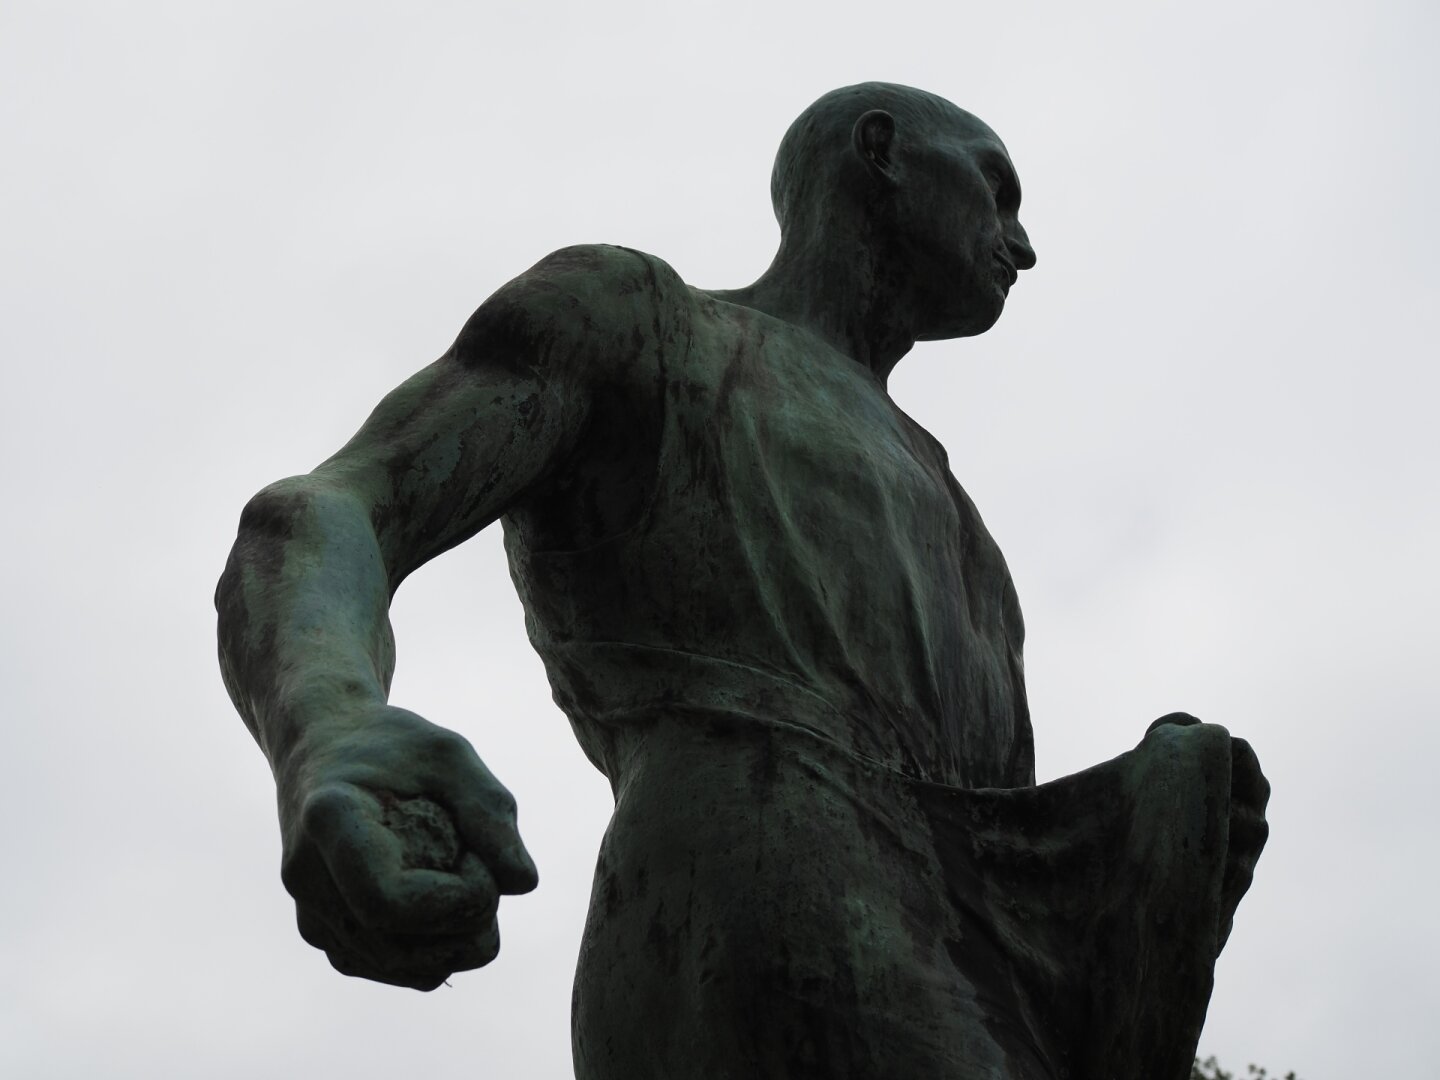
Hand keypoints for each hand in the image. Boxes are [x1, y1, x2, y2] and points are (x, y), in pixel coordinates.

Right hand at [275, 705, 538, 989]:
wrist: (322, 748)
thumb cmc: (391, 745)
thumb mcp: (449, 753)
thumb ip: (490, 811)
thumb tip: (523, 885)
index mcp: (331, 821)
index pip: (389, 903)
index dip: (454, 900)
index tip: (479, 858)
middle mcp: (307, 878)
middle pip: (402, 947)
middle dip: (470, 923)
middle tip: (482, 865)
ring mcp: (311, 913)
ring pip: (408, 970)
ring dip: (460, 936)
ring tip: (461, 874)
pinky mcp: (324, 934)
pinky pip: (397, 967)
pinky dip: (439, 944)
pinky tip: (442, 893)